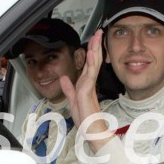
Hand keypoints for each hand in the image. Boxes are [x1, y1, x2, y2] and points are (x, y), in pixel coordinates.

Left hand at [60, 29, 111, 151]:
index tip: (93, 40)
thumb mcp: (73, 101)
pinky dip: (91, 63)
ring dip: (95, 49)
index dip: (91, 51)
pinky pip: (89, 74)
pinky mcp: (88, 91)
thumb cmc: (85, 119)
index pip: (89, 64)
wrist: (90, 131)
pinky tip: (92, 54)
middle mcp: (89, 83)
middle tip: (99, 32)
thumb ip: (68, 89)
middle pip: (93, 60)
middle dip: (96, 45)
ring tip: (97, 37)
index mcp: (86, 84)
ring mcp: (90, 86)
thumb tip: (64, 78)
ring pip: (93, 64)